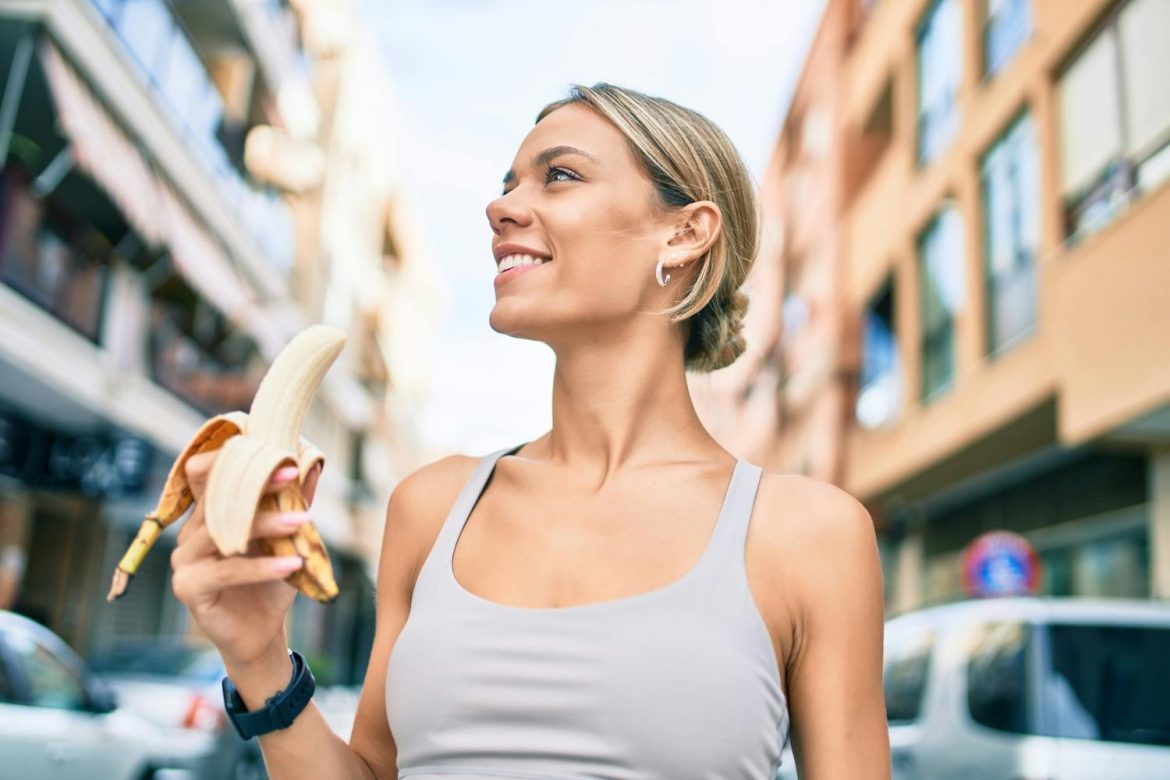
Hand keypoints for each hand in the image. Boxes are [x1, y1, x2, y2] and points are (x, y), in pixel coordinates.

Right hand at [170, 449, 322, 670]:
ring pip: (222, 532)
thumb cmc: (272, 580)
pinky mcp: (189, 587)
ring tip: (302, 521)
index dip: (234, 457)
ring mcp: (184, 560)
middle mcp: (191, 532)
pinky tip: (294, 564)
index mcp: (208, 514)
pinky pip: (227, 571)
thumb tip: (312, 464)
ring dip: (265, 524)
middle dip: (257, 484)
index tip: (277, 452)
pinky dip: (263, 567)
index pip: (205, 472)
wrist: (261, 631)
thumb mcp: (288, 538)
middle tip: (292, 476)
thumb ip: (293, 502)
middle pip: (216, 497)